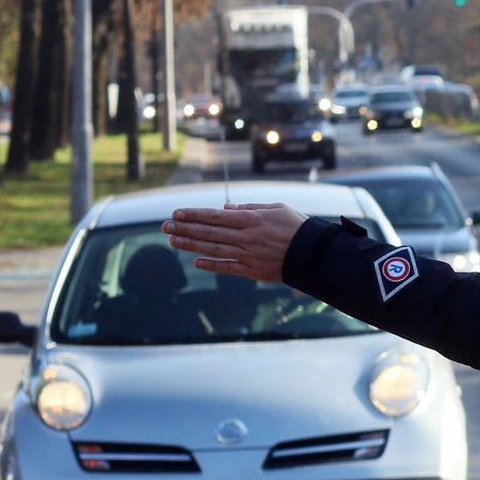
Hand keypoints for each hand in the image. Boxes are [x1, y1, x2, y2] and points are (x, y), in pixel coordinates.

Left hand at [162, 202, 308, 281]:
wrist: (314, 253)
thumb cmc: (296, 226)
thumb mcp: (275, 209)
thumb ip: (249, 208)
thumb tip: (226, 208)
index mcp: (252, 219)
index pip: (216, 216)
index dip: (194, 215)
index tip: (176, 214)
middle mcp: (247, 237)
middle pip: (210, 233)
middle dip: (185, 229)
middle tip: (165, 227)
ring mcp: (249, 255)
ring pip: (214, 249)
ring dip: (191, 245)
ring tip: (173, 241)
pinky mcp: (254, 270)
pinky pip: (228, 267)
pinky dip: (211, 264)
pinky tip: (196, 261)